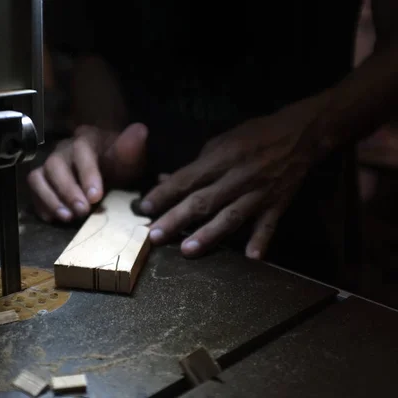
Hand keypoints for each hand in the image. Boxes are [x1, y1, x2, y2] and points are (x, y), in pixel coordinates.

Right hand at [28, 123, 147, 221]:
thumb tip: (140, 130)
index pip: (81, 151)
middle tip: (82, 211)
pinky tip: (54, 218)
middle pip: (55, 165)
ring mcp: (49, 165)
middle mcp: (64, 150)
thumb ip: (132, 148)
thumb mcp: (131, 159)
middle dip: (68, 190)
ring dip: (51, 199)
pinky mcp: (42, 181)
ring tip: (67, 217)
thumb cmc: (119, 165)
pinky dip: (41, 204)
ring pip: (38, 177)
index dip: (87, 174)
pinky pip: (34, 190)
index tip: (96, 197)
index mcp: (87, 140)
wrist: (109, 172)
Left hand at [139, 95, 326, 259]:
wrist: (300, 135)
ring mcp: (259, 193)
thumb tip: (165, 180)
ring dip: (209, 234)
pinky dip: (260, 241)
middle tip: (155, 236)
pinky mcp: (277, 205)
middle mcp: (238, 177)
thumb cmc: (253, 136)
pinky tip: (250, 257)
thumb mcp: (220, 142)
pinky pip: (268, 225)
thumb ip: (194, 165)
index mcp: (222, 158)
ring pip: (231, 216)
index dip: (165, 193)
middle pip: (204, 201)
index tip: (145, 207)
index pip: (187, 178)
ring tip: (188, 250)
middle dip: (177, 219)